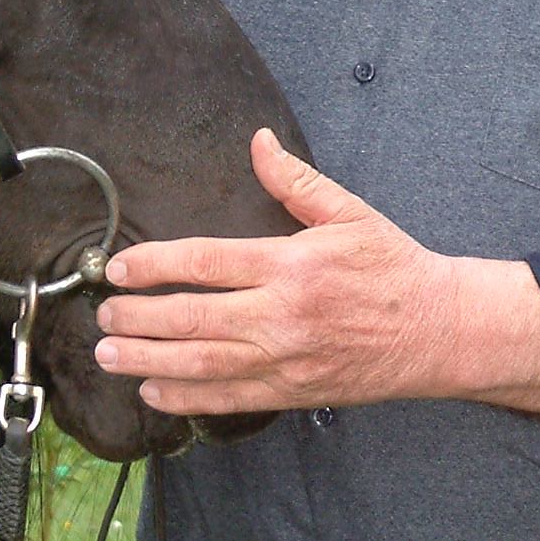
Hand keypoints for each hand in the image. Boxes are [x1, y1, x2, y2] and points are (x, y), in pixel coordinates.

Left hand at [93, 130, 539, 422]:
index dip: (153, 266)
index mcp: (289, 265)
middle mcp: (281, 315)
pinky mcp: (293, 392)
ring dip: (148, 360)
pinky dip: (187, 398)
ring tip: (109, 353)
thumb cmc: (391, 266)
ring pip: (201, 364)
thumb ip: (295, 180)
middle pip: (191, 318)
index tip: (119, 269)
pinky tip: (154, 390)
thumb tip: (258, 141)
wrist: (437, 330)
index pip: (204, 262)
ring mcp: (285, 360)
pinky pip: (229, 399)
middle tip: (102, 314)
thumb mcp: (347, 211)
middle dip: (137, 317)